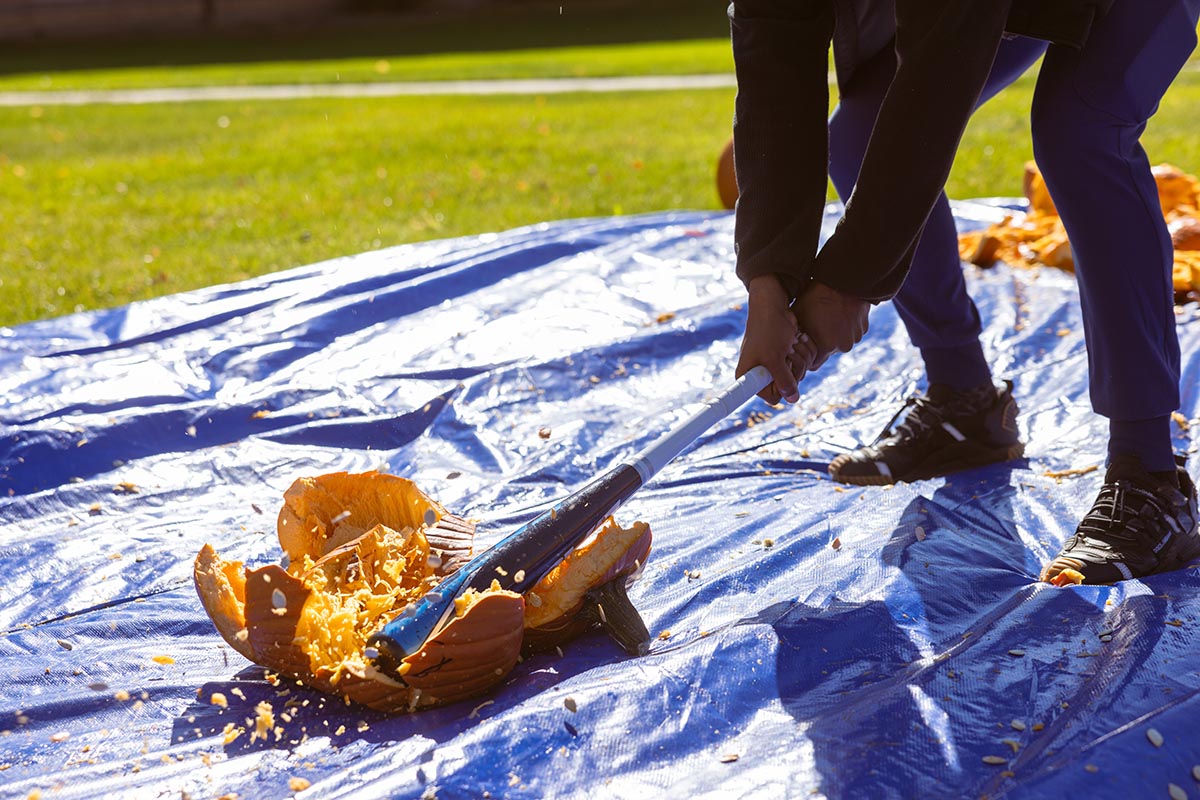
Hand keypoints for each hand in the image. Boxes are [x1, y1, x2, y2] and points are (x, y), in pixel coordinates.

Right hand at [736, 274, 818, 403]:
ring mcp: (776, 365)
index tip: (781, 368)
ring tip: (790, 342)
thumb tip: (793, 399)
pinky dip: (804, 350)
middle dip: (794, 368)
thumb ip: (784, 381)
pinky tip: (796, 339)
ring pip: (799, 374)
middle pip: (789, 387)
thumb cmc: (768, 330)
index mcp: (750, 377)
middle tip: (786, 351)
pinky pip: (804, 363)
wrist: (774, 306)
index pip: (772, 397)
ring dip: (800, 357)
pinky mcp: (787, 356)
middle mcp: (761, 374)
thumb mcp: (775, 358)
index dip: (782, 386)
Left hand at [793, 280, 868, 366]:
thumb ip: (794, 335)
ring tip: (827, 316)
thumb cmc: (816, 296)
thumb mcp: (798, 316)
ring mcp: (855, 336)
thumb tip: (786, 346)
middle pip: (828, 351)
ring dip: (834, 333)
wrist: (843, 280)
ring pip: (841, 340)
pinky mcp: (864, 327)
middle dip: (821, 342)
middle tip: (814, 326)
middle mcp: (843, 346)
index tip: (803, 342)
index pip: (813, 362)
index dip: (807, 354)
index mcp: (826, 346)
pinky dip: (846, 326)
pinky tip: (839, 312)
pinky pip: (852, 332)